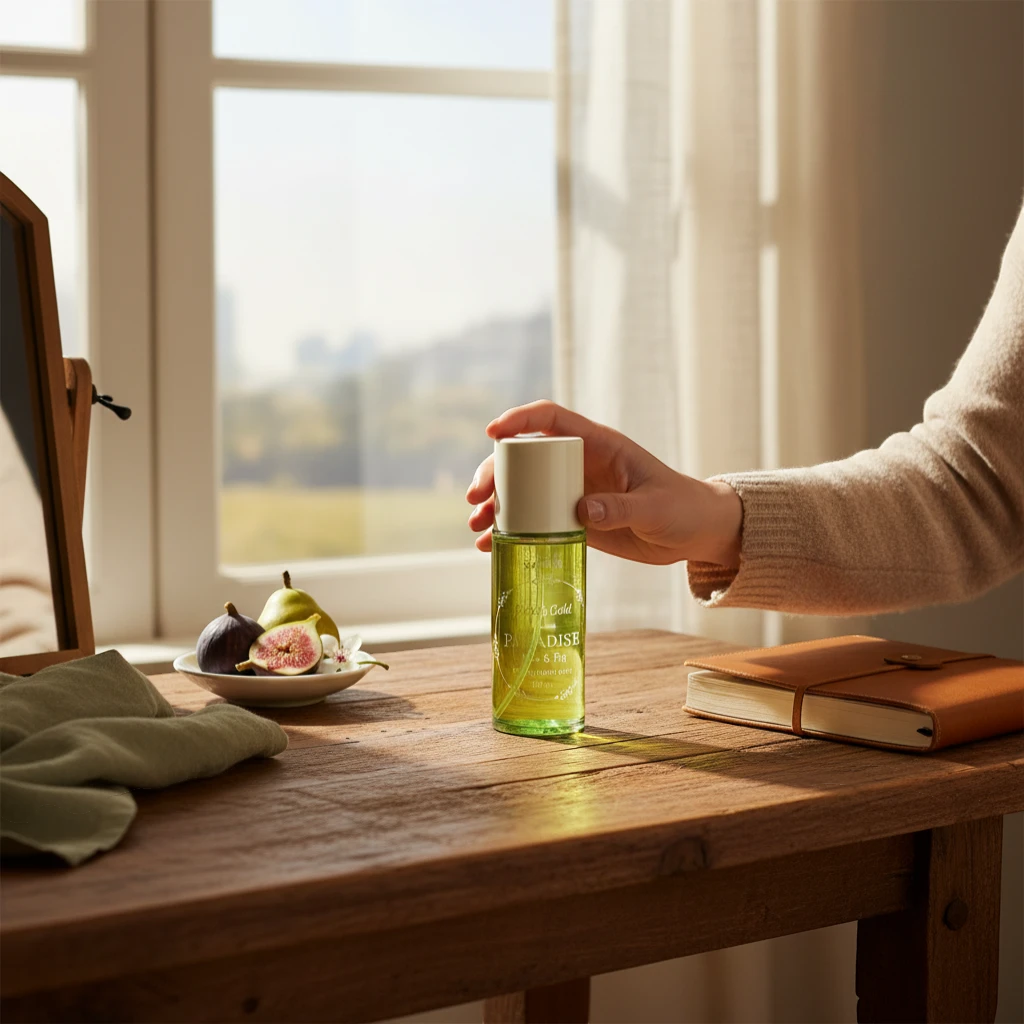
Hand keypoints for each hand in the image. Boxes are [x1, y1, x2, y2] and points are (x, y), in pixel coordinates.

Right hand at [466, 400, 741, 566]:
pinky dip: (509, 531)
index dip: (520, 420)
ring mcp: (572, 491)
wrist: (695, 533)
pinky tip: (489, 546)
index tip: (493, 434)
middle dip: (494, 474)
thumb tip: (579, 509)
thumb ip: (620, 508)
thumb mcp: (654, 508)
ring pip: (521, 490)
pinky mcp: (572, 519)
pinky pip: (532, 520)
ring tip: (477, 527)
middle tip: (477, 499)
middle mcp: (578, 464)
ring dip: (495, 505)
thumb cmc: (682, 508)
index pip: (551, 419)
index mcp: (598, 445)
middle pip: (523, 457)